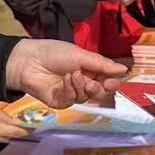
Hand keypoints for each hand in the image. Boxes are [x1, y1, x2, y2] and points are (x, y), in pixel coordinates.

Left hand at [6, 38, 126, 107]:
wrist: (29, 61)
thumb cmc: (54, 53)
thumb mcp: (81, 55)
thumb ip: (103, 64)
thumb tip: (124, 69)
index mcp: (90, 69)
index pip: (107, 80)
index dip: (112, 82)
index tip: (112, 80)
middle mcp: (83, 82)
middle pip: (100, 93)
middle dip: (100, 88)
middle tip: (92, 82)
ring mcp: (72, 93)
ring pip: (87, 98)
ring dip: (82, 86)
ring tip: (72, 74)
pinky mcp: (61, 102)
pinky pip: (73, 100)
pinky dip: (71, 90)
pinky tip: (65, 80)